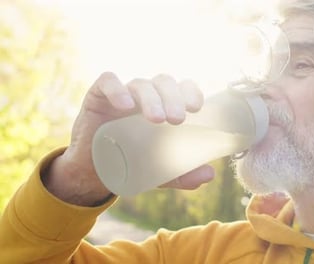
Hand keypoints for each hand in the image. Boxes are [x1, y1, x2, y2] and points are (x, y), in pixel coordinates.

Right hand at [43, 72, 214, 205]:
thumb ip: (183, 173)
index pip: (183, 88)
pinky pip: (107, 83)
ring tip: (157, 119)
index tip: (197, 108)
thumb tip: (209, 175)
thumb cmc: (132, 163)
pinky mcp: (98, 96)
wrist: (94, 172)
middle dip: (174, 98)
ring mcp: (123, 94)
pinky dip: (117, 89)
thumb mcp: (160, 173)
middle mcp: (146, 96)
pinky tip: (124, 105)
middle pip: (164, 83)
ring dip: (151, 98)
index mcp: (165, 106)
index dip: (191, 92)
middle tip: (177, 120)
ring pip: (140, 84)